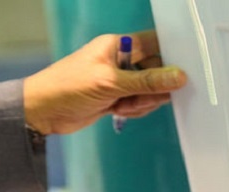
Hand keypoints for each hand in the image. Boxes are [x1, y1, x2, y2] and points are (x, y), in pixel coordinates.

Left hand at [23, 29, 186, 134]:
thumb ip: (147, 81)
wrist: (42, 112)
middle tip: (141, 98)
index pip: (155, 44)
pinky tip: (118, 112)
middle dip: (154, 88)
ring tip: (122, 106)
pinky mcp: (116, 98)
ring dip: (142, 102)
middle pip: (156, 71)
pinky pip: (139, 103)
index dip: (171, 56)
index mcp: (118, 45)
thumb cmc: (70, 87)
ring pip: (149, 91)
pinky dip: (134, 110)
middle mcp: (121, 60)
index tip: (185, 71)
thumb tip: (181, 77)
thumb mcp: (111, 83)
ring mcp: (119, 80)